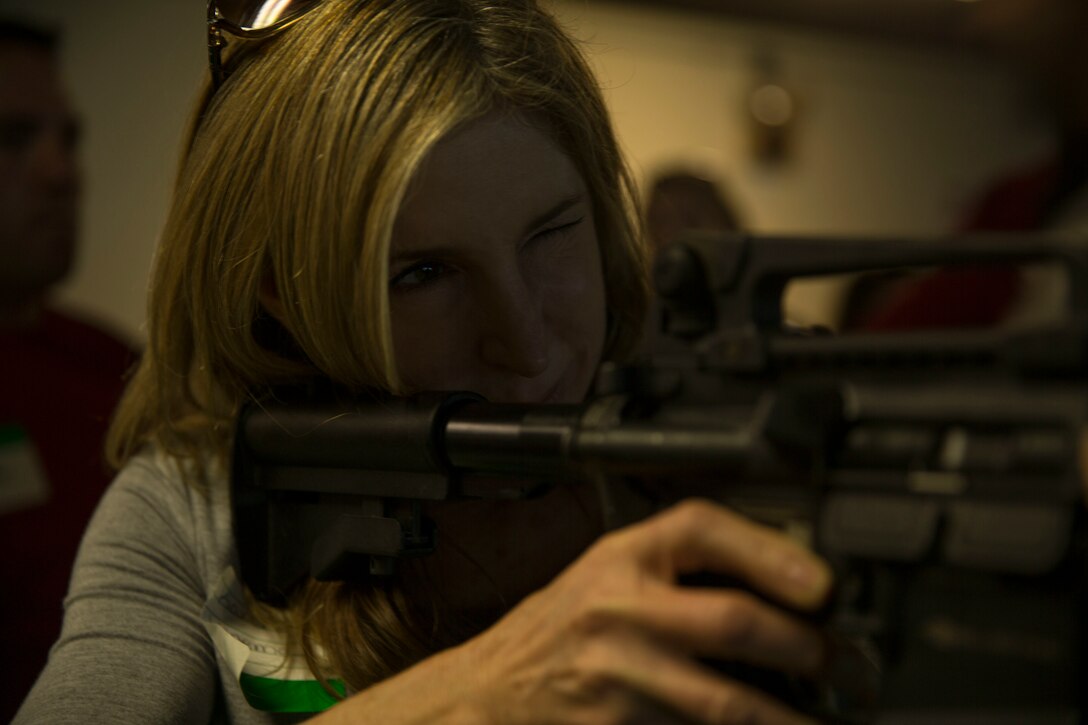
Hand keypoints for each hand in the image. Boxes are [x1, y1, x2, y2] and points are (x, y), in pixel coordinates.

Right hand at [458, 499, 832, 723]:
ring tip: (826, 723)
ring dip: (790, 719)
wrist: (494, 692)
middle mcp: (619, 611)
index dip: (772, 553)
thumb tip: (790, 586)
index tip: (827, 587)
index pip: (702, 530)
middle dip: (809, 649)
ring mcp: (616, 678)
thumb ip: (682, 569)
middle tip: (852, 670)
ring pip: (727, 704)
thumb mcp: (611, 572)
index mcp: (622, 559)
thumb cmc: (565, 628)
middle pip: (732, 620)